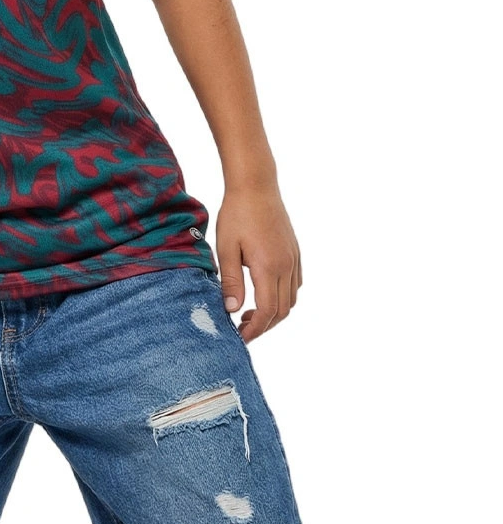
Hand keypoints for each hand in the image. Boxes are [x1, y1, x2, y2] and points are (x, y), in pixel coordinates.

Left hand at [214, 182, 301, 343]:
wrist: (255, 186)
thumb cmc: (237, 214)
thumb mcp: (227, 248)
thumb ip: (230, 281)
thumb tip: (232, 310)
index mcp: (269, 267)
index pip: (268, 311)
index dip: (255, 329)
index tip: (240, 337)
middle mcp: (287, 266)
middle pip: (283, 310)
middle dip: (264, 325)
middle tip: (242, 328)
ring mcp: (294, 259)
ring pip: (292, 299)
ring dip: (275, 312)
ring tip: (250, 313)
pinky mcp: (295, 252)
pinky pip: (295, 283)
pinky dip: (283, 296)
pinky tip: (265, 292)